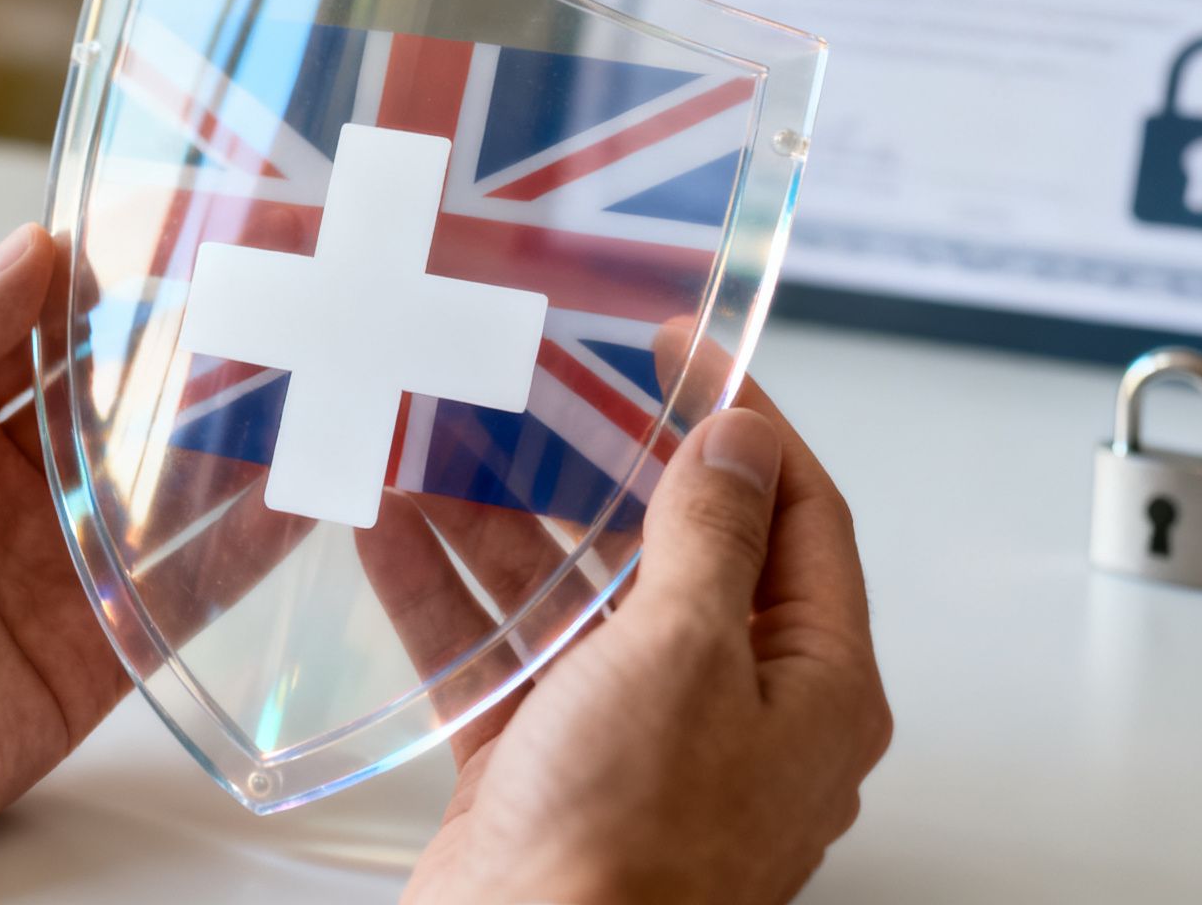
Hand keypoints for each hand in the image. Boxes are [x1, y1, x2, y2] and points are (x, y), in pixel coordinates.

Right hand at [398, 374, 891, 902]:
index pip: (799, 517)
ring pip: (578, 602)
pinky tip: (391, 539)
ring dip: (505, 527)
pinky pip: (505, 662)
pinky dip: (451, 603)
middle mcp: (734, 712)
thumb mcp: (687, 655)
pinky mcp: (548, 772)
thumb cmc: (631, 848)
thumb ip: (710, 537)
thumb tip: (739, 448)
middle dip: (605, 468)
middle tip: (552, 389)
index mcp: (810, 685)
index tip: (689, 352)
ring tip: (444, 446)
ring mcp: (637, 744)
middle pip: (677, 553)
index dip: (747, 421)